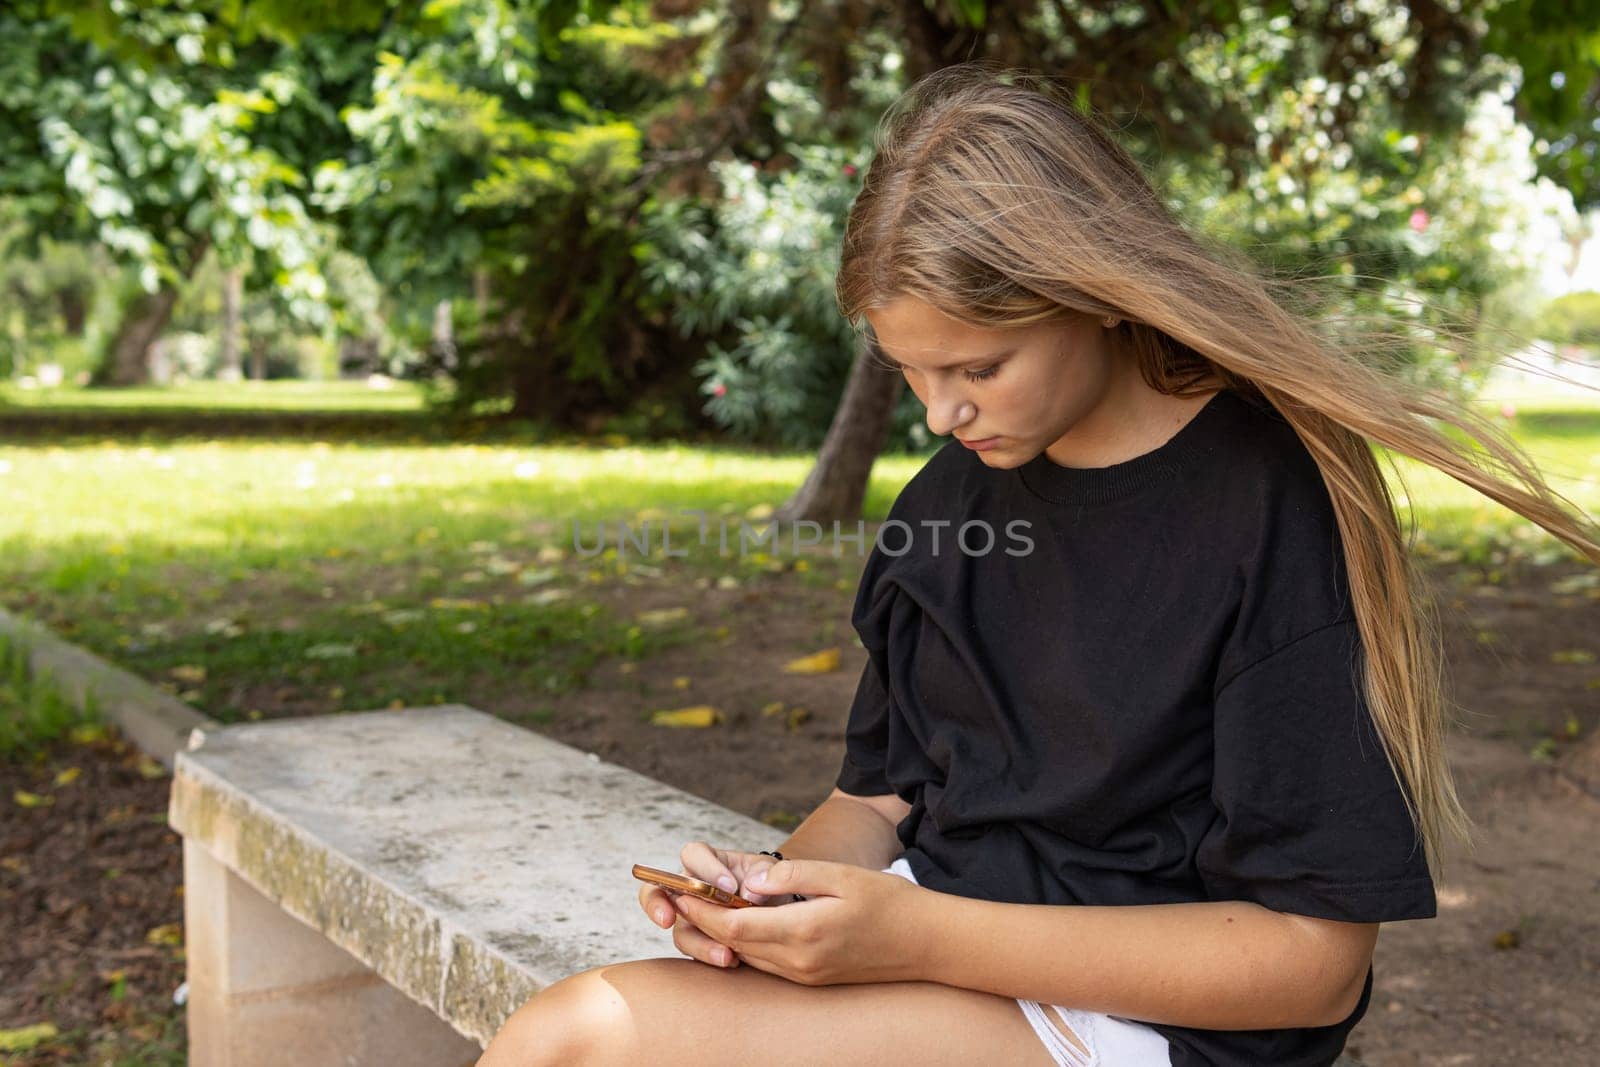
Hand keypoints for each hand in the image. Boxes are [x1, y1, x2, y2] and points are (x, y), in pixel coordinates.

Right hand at [637, 842, 792, 968]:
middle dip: (656, 904)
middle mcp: (691, 888)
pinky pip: (695, 951)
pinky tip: (731, 960)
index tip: (728, 887)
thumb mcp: (771, 873)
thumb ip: (764, 874)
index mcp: (707, 862)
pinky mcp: (701, 941)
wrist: (782, 913)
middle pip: (657, 890)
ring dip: (698, 942)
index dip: (705, 869)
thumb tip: (749, 891)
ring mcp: (692, 917)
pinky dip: (710, 956)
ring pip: (679, 930)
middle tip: (668, 918)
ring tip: (725, 954)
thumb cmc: (770, 885)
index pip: (692, 855)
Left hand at [669, 856, 929, 985]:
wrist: (926, 943)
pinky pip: (766, 964)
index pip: (734, 925)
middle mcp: (798, 962)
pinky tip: (737, 925)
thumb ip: (793, 874)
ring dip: (720, 935)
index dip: (702, 909)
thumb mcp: (841, 875)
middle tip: (677, 897)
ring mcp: (805, 975)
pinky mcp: (812, 979)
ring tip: (698, 908)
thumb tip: (751, 878)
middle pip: (733, 945)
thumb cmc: (888, 902)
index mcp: (803, 932)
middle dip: (702, 922)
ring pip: (747, 957)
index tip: (680, 890)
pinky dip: (744, 945)